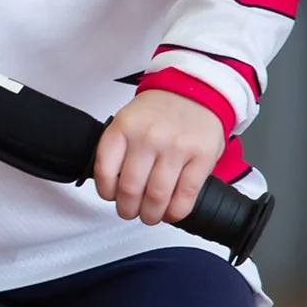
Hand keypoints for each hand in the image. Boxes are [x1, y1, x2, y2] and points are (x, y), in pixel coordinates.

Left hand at [93, 92, 226, 225]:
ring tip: (150, 215)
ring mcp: (176, 147)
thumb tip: (113, 186)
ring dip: (151, 215)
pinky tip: (171, 212)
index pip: (105, 171)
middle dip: (128, 209)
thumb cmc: (160, 111)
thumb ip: (119, 149)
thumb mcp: (129, 120)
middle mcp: (148, 137)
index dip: (107, 192)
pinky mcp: (201, 157)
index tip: (112, 197)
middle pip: (131, 189)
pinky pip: (185, 195)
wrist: (196, 90)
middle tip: (131, 212)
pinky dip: (176, 211)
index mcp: (124, 128)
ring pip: (157, 196)